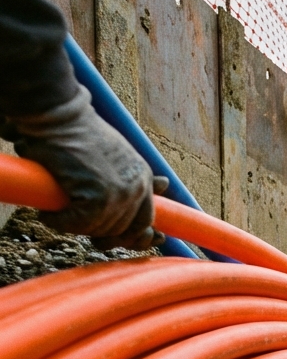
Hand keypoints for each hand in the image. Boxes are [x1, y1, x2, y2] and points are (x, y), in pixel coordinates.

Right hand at [7, 86, 162, 250]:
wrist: (61, 116)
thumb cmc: (82, 133)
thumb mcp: (121, 154)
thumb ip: (138, 175)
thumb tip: (165, 186)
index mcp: (143, 178)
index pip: (147, 220)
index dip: (140, 237)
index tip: (137, 243)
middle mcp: (137, 188)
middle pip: (122, 230)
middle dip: (103, 235)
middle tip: (84, 230)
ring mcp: (119, 195)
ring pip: (99, 229)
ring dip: (77, 227)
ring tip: (61, 213)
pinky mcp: (97, 198)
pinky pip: (78, 225)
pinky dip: (60, 223)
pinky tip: (49, 215)